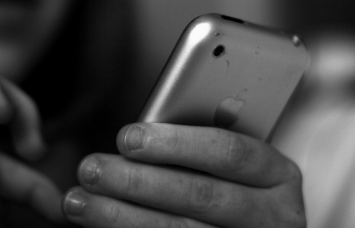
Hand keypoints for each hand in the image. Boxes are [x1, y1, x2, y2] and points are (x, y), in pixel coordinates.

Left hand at [62, 123, 304, 227]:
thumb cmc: (228, 183)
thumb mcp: (227, 161)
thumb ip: (196, 143)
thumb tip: (136, 136)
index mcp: (275, 174)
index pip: (229, 152)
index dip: (176, 143)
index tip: (127, 137)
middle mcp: (271, 216)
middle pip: (200, 196)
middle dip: (137, 182)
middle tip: (91, 169)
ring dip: (120, 217)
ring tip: (79, 202)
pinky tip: (100, 225)